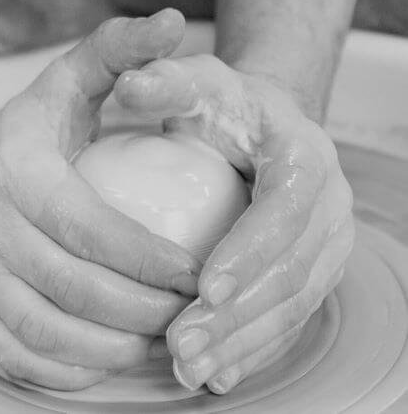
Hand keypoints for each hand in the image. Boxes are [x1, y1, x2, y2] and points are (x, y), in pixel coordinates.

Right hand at [0, 9, 200, 389]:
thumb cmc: (23, 136)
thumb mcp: (64, 84)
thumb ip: (117, 51)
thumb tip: (169, 21)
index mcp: (14, 172)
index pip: (88, 227)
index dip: (149, 259)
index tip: (198, 274)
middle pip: (73, 288)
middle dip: (144, 312)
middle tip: (193, 314)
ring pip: (46, 333)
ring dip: (112, 350)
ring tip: (160, 342)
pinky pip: (17, 358)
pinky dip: (68, 372)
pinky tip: (110, 362)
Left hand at [115, 55, 354, 393]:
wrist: (262, 128)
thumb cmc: (224, 107)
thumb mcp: (197, 81)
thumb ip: (168, 81)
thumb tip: (131, 84)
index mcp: (304, 160)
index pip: (284, 212)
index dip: (247, 252)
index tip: (203, 287)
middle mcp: (327, 210)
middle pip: (290, 273)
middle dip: (237, 315)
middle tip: (182, 343)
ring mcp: (323, 249)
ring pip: (291, 308)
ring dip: (241, 344)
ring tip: (188, 368)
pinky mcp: (308, 276)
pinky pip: (287, 322)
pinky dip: (251, 353)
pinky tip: (214, 377)